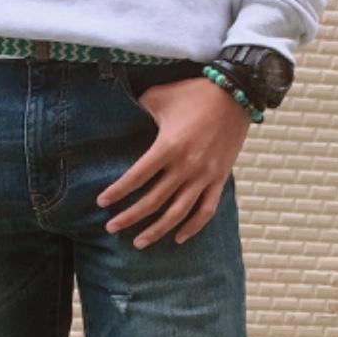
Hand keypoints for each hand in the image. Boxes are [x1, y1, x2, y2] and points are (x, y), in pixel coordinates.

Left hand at [96, 76, 251, 246]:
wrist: (236, 93)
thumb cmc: (194, 94)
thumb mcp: (159, 96)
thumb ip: (138, 108)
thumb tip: (121, 116)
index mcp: (168, 147)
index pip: (136, 177)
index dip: (117, 192)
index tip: (101, 203)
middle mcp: (186, 167)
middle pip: (153, 201)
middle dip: (129, 217)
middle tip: (111, 228)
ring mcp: (205, 176)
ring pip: (178, 213)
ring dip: (157, 230)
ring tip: (139, 242)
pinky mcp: (220, 178)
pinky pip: (206, 210)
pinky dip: (193, 227)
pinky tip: (178, 238)